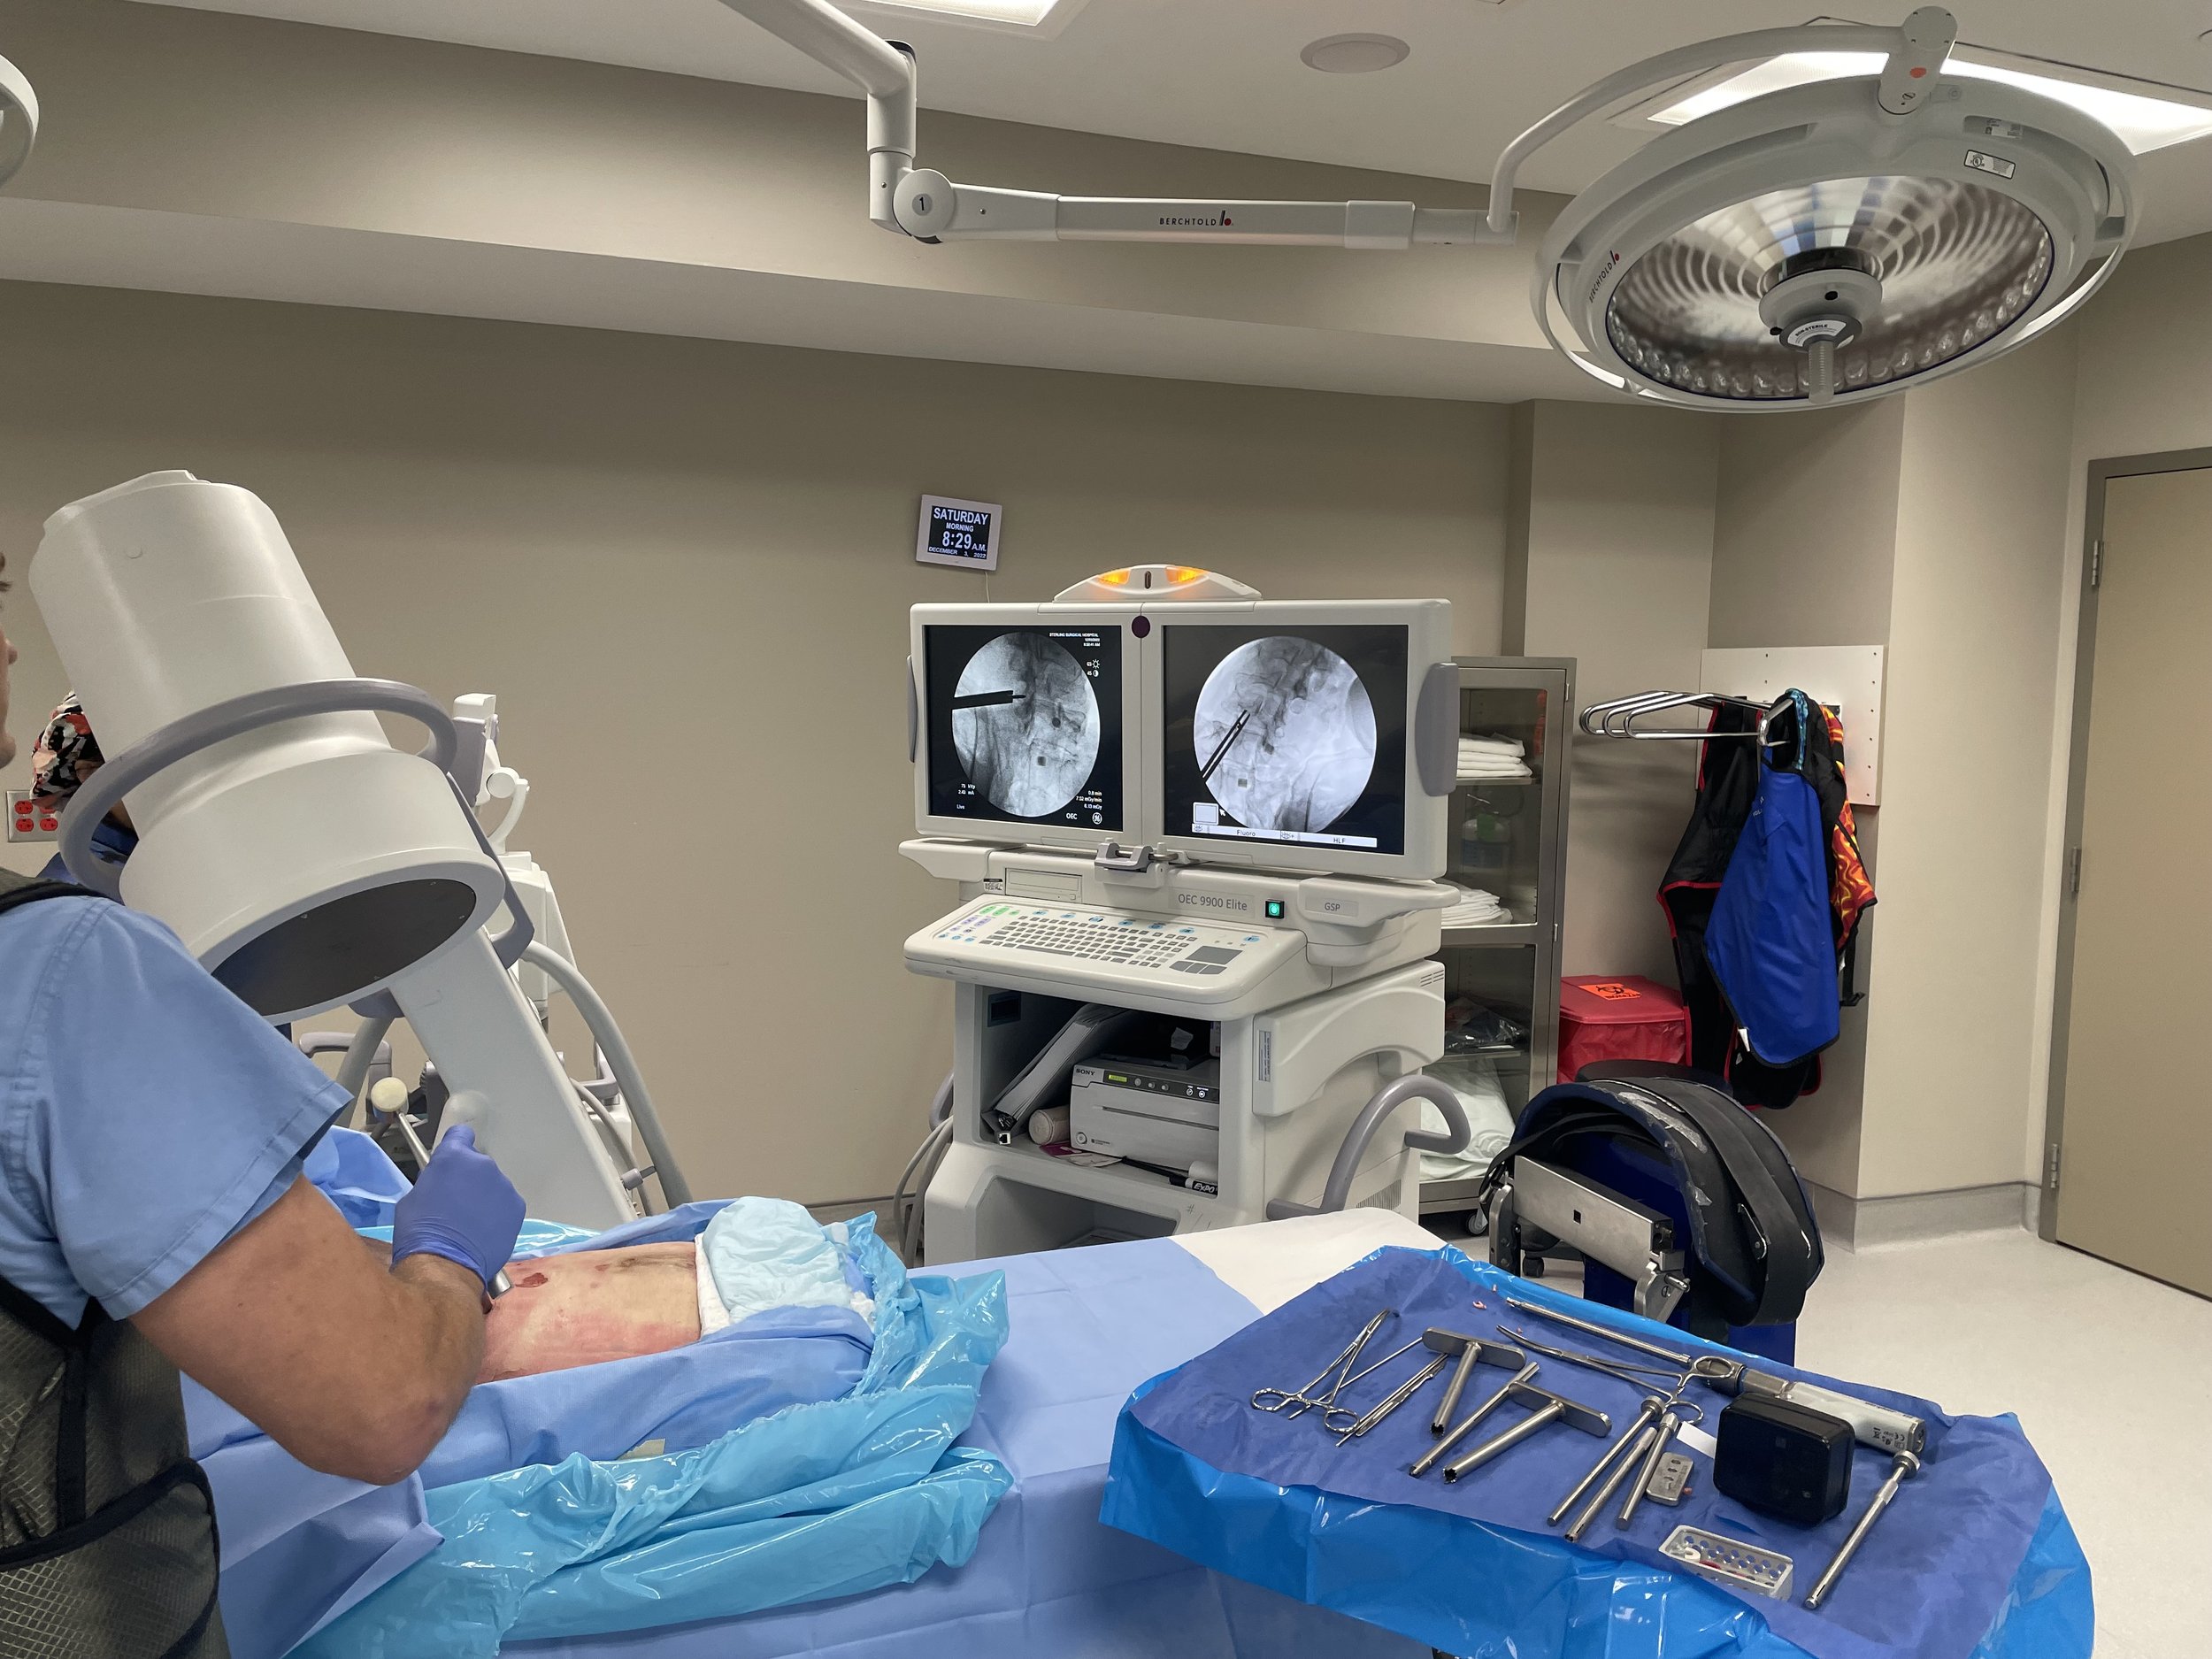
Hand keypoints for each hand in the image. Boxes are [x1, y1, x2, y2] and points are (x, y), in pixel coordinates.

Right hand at [392, 1124, 525, 1290]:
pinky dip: (497, 1214)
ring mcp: (504, 1186)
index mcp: (454, 1157)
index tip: (452, 1162)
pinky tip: (484, 1232)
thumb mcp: (413, 1198)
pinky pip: (505, 1205)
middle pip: (477, 1165)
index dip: (456, 1147)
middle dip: (468, 1179)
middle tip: (455, 1203)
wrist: (445, 1264)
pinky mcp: (518, 1207)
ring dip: (484, 1197)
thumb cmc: (419, 1231)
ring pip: (493, 1186)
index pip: (460, 1135)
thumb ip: (434, 1181)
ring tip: (470, 1223)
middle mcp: (483, 1165)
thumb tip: (443, 1183)